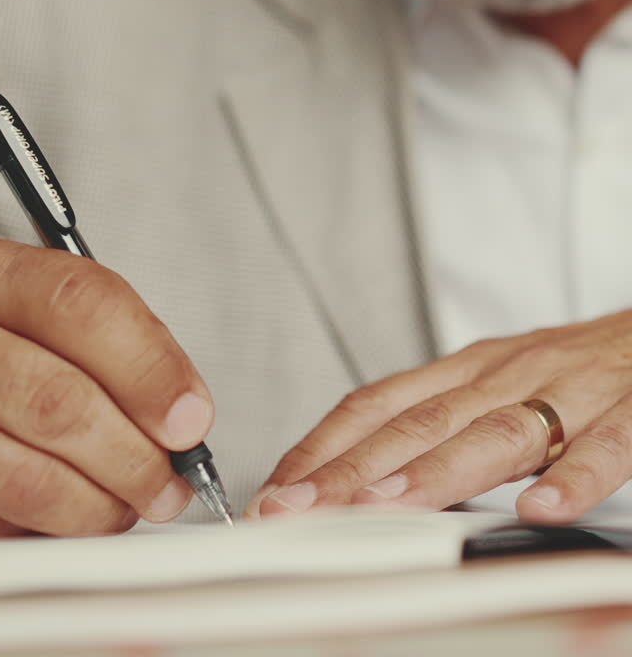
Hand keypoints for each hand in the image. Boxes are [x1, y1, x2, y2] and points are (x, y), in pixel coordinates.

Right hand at [0, 238, 213, 537]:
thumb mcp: (45, 316)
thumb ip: (119, 348)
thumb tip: (184, 418)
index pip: (82, 305)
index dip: (149, 368)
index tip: (191, 419)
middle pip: (57, 401)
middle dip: (133, 455)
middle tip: (170, 483)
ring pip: (25, 478)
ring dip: (97, 506)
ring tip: (125, 504)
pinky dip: (39, 536)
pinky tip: (60, 517)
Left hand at [250, 313, 631, 522]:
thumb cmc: (571, 366)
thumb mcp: (492, 383)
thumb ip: (437, 424)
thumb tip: (359, 473)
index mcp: (467, 371)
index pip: (379, 405)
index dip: (324, 447)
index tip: (278, 488)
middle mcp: (505, 376)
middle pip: (420, 424)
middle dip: (354, 469)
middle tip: (301, 507)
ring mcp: (565, 393)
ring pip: (496, 433)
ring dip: (439, 471)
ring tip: (391, 504)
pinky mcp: (628, 410)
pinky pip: (602, 446)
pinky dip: (572, 477)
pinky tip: (542, 508)